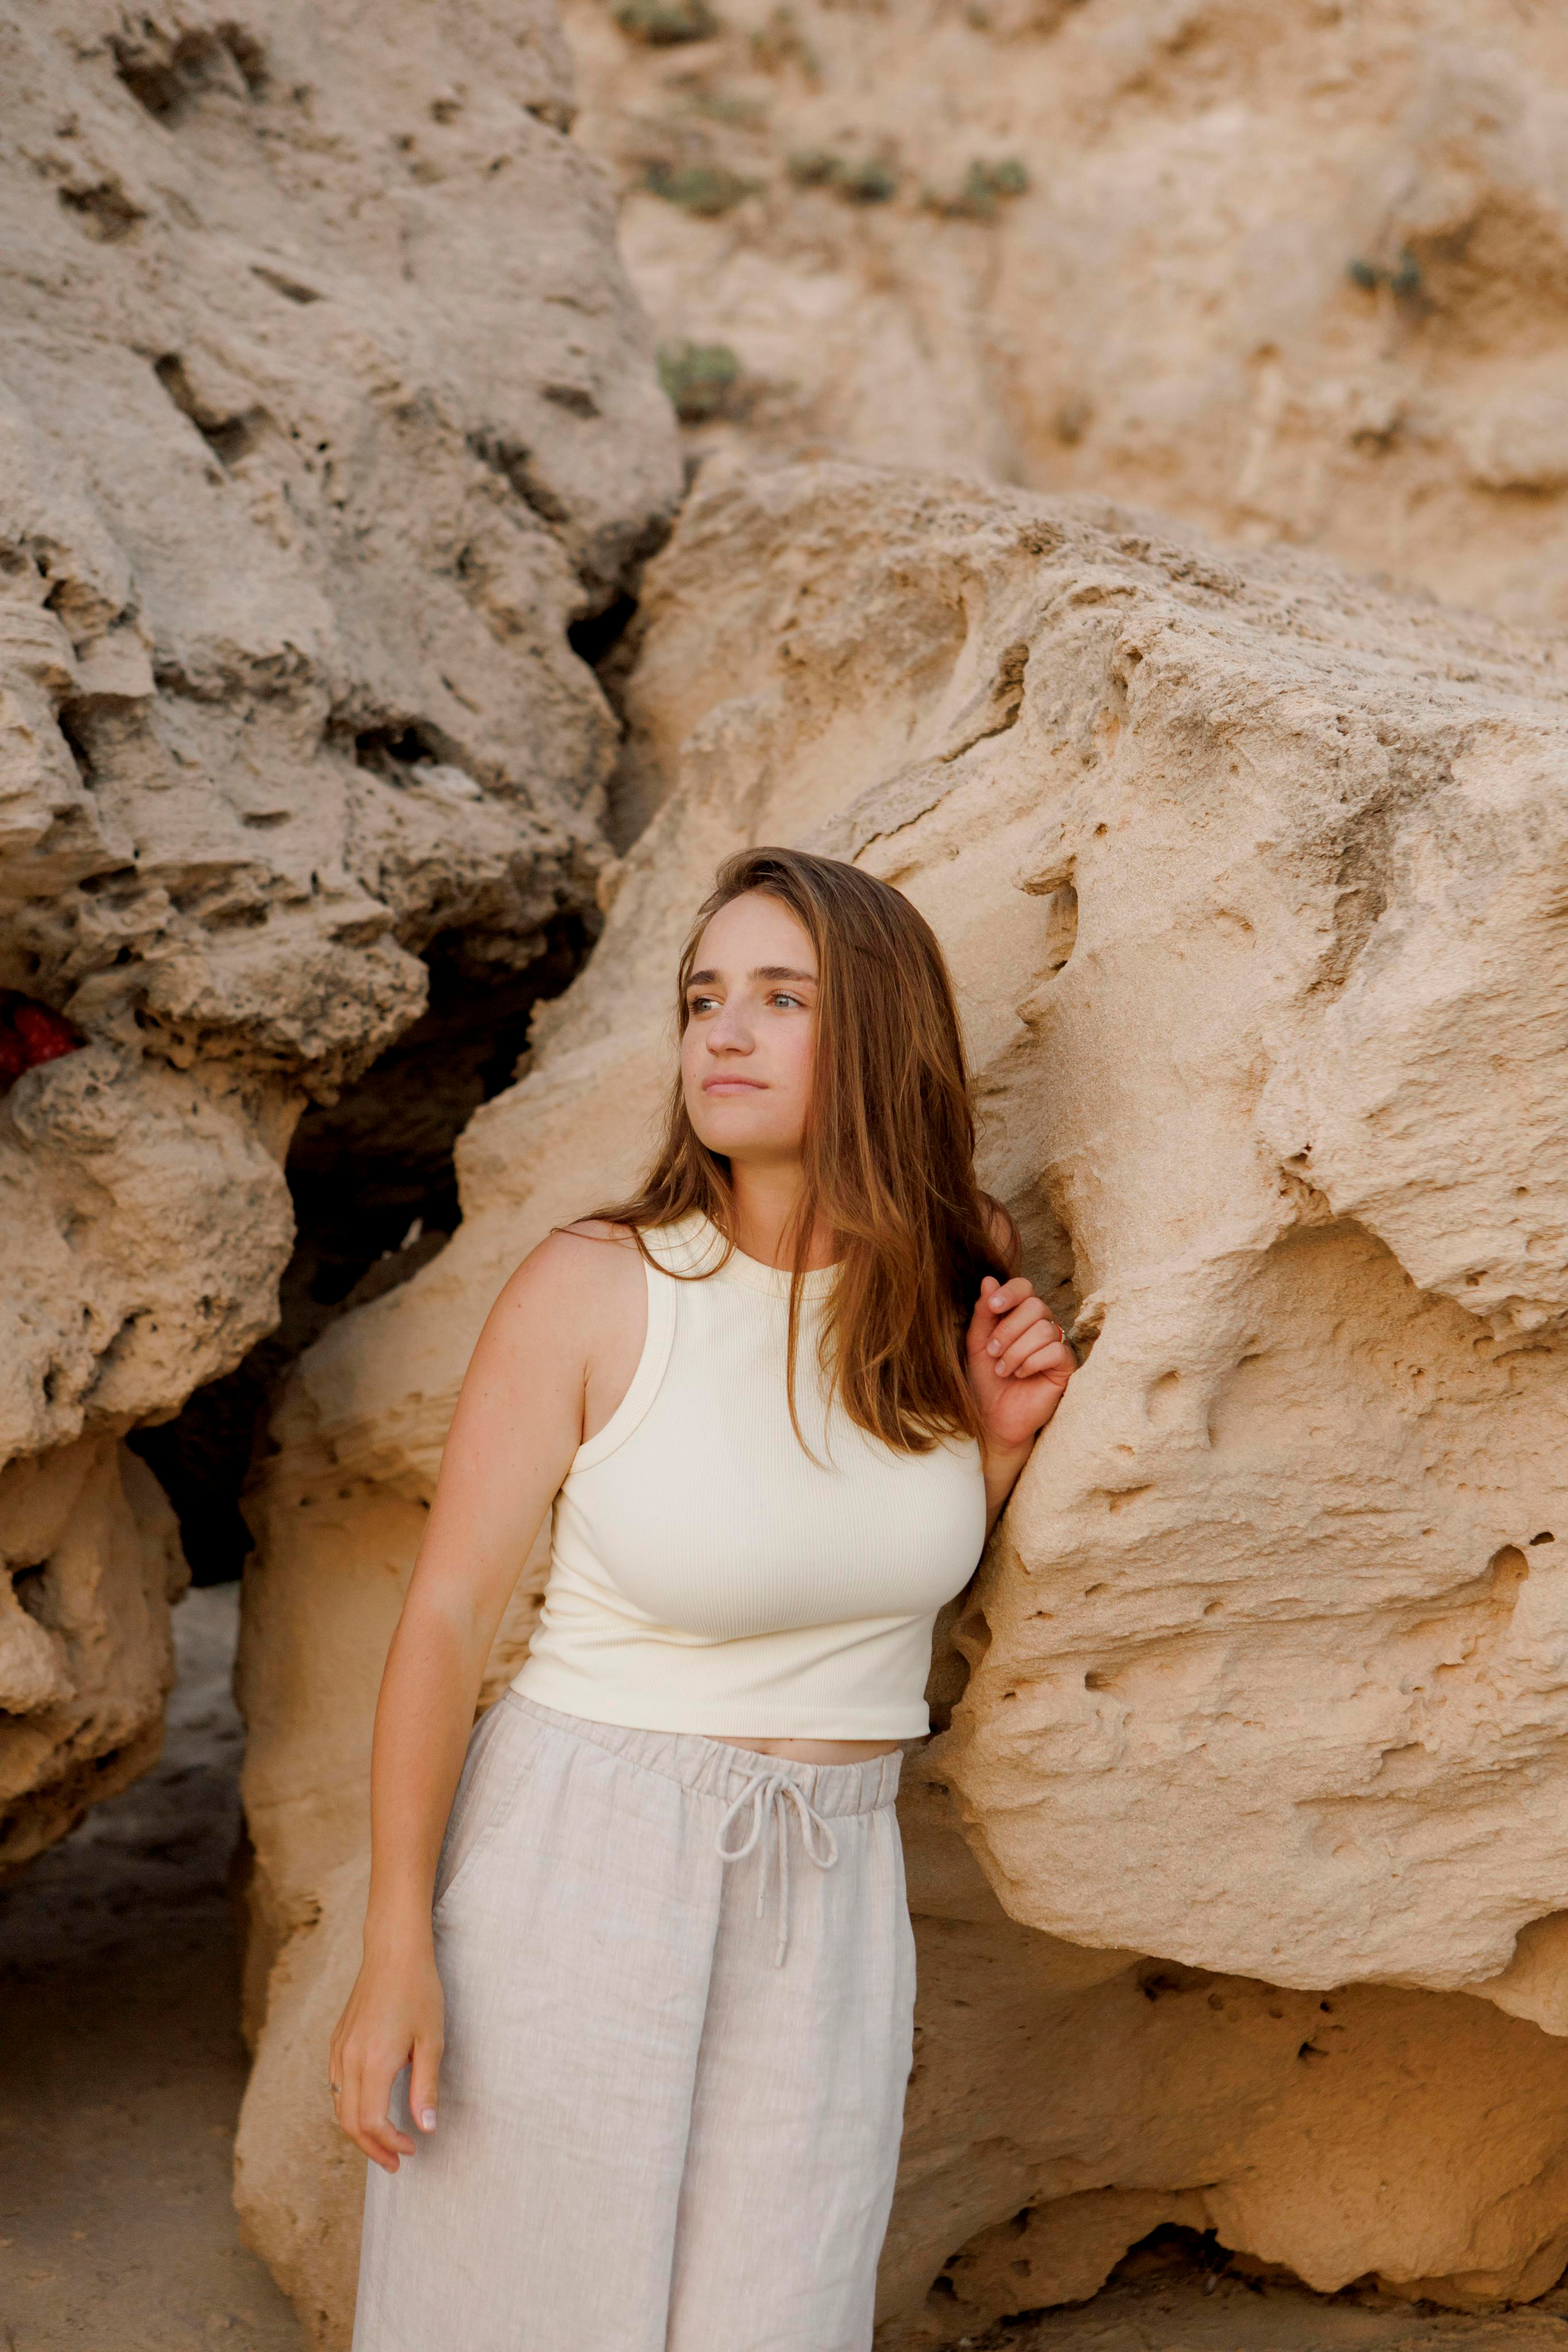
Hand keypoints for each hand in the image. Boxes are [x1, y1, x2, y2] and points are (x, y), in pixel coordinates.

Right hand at [328, 1932, 444, 2172]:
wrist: (393, 1951)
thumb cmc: (419, 1990)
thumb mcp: (431, 2040)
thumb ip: (425, 2087)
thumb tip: (426, 2128)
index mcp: (373, 2062)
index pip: (371, 2123)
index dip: (390, 2144)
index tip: (412, 2149)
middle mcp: (348, 2060)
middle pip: (350, 2123)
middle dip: (372, 2148)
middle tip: (396, 2162)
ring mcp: (339, 2050)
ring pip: (339, 2107)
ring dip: (359, 2131)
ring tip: (385, 2142)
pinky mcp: (337, 2041)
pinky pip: (336, 2087)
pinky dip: (350, 2108)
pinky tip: (370, 2109)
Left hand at [965, 1273, 1075, 1456]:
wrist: (994, 1418)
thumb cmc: (986, 1380)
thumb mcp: (977, 1344)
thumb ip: (983, 1314)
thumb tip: (989, 1280)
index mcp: (1019, 1316)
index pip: (1025, 1288)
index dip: (1011, 1292)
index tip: (993, 1306)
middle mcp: (1041, 1325)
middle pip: (1036, 1306)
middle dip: (1008, 1330)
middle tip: (993, 1352)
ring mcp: (1056, 1344)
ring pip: (1044, 1329)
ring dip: (1017, 1351)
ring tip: (1004, 1370)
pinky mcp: (1066, 1366)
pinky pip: (1055, 1351)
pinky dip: (1032, 1362)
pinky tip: (1021, 1374)